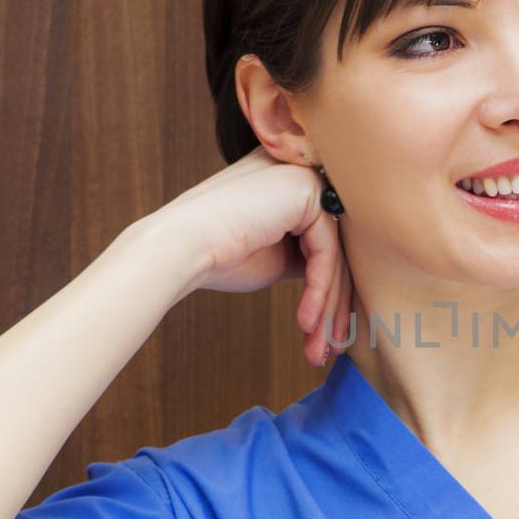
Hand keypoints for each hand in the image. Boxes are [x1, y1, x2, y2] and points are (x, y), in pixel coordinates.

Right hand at [140, 144, 353, 367]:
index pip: (327, 239)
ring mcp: (305, 176)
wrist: (179, 248)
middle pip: (334, 246)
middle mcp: (301, 171)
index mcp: (291, 182)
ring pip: (334, 253)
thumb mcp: (276, 255)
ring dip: (327, 306)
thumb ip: (308, 255)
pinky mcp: (306, 189)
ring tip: (318, 347)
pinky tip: (305, 322)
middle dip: (332, 303)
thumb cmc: (217, 255)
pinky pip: (326, 251)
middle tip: (329, 346)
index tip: (326, 332)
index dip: (330, 289)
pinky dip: (318, 291)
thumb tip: (340, 279)